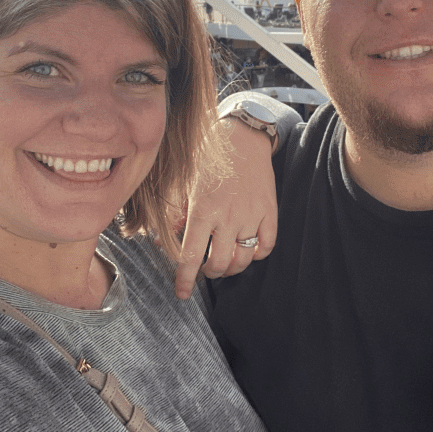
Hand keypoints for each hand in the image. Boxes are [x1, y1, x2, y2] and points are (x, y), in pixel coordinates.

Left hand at [175, 118, 277, 299]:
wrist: (243, 138)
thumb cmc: (208, 159)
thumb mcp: (184, 184)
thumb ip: (174, 215)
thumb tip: (163, 242)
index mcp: (202, 210)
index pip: (191, 257)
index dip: (185, 280)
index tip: (182, 293)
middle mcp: (228, 216)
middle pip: (219, 264)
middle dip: (209, 273)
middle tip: (204, 267)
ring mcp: (251, 215)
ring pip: (243, 259)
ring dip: (231, 267)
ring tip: (224, 261)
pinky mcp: (269, 212)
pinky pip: (266, 246)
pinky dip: (256, 254)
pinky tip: (246, 249)